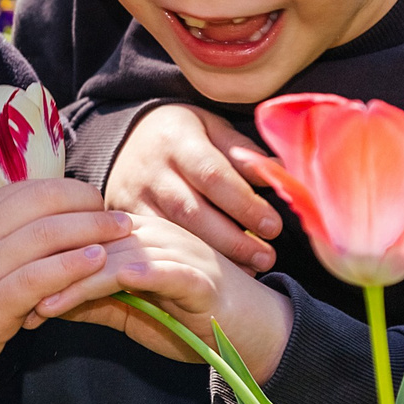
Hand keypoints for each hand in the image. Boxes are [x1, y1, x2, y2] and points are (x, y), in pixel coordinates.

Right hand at [0, 179, 129, 403]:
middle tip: (122, 219)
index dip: (74, 192)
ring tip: (123, 236)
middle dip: (91, 206)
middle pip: (46, 203)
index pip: (33, 188)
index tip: (98, 204)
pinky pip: (40, 276)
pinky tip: (98, 263)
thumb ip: (4, 238)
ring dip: (93, 232)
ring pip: (48, 234)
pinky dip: (73, 266)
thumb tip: (53, 225)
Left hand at [36, 213, 294, 382]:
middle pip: (94, 240)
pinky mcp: (197, 278)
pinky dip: (120, 281)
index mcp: (142, 236)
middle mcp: (159, 235)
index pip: (84, 234)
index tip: (10, 282)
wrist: (255, 334)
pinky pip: (153, 273)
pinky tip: (87, 293)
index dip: (47, 256)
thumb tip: (44, 299)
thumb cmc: (193, 321)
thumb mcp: (133, 311)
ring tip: (40, 303)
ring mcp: (180, 253)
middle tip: (11, 295)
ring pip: (117, 256)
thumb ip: (95, 299)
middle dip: (51, 268)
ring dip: (75, 279)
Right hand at [105, 105, 284, 273]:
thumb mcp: (213, 129)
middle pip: (192, 211)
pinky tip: (216, 274)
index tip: (273, 226)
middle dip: (233, 240)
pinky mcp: (125, 221)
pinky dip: (187, 263)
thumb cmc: (184, 136)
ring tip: (250, 268)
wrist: (128, 140)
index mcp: (177, 140)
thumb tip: (278, 171)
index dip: (245, 204)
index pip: (213, 175)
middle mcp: (151, 169)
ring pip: (172, 235)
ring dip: (214, 258)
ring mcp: (133, 197)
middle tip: (267, 256)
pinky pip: (155, 248)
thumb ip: (243, 152)